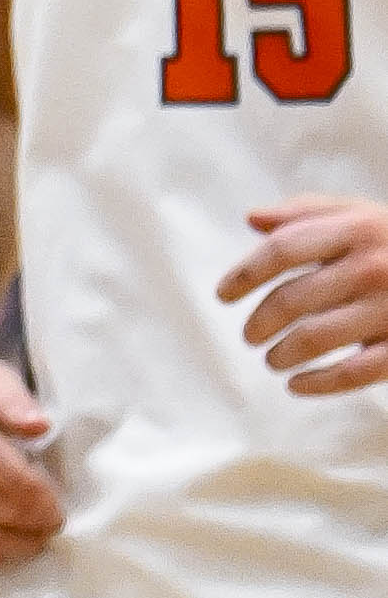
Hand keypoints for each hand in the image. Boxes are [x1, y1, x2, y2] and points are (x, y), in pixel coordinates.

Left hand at [220, 200, 387, 395]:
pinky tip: (298, 385)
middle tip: (249, 335)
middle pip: (291, 299)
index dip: (244, 273)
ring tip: (272, 359)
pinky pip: (352, 373)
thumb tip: (253, 220)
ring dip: (281, 354)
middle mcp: (372, 266)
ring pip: (314, 338)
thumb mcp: (364, 214)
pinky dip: (317, 384)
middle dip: (259, 322)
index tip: (224, 294)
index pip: (282, 250)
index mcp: (358, 228)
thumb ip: (309, 213)